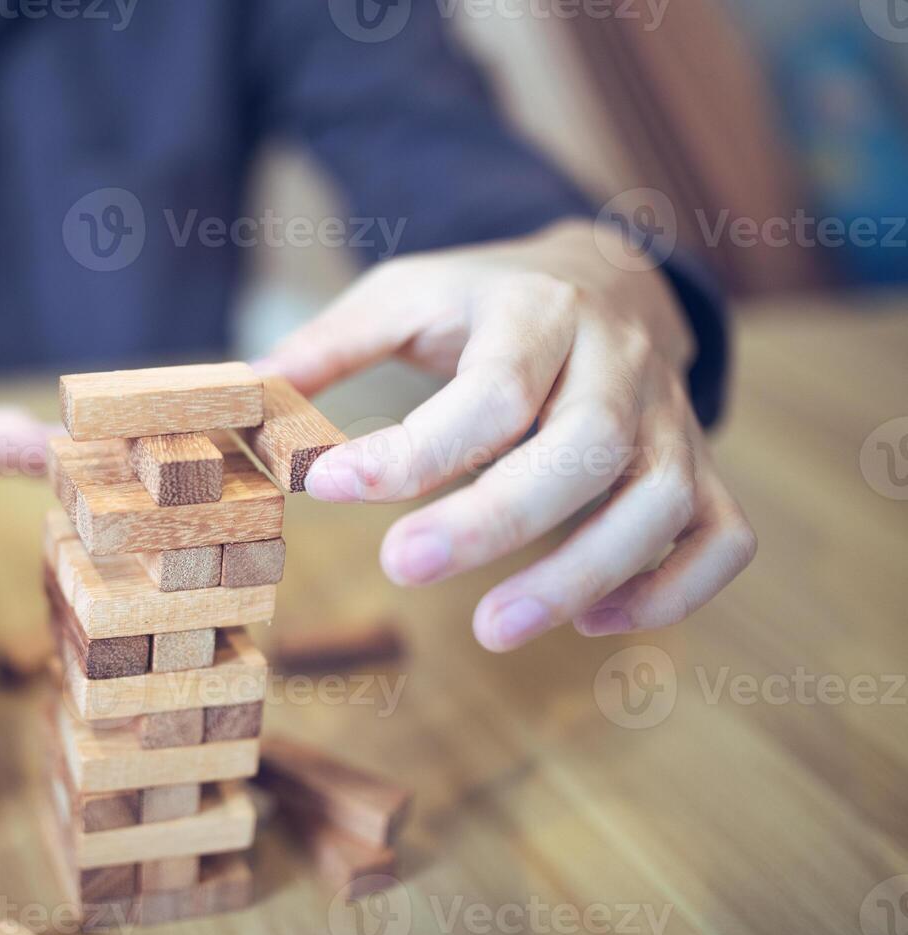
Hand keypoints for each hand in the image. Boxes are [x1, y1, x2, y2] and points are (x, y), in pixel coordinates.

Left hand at [257, 218, 755, 651]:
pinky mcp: (701, 467)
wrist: (604, 273)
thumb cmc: (484, 298)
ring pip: (661, 503)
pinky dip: (672, 590)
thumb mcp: (403, 293)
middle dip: (493, 522)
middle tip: (399, 568)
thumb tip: (246, 394)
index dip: (411, 450)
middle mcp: (618, 364)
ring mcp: (671, 419)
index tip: (324, 487)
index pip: (491, 391)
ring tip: (492, 629)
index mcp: (538, 313)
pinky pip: (721, 537)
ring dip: (583, 575)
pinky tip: (596, 625)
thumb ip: (331, 344)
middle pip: (585, 450)